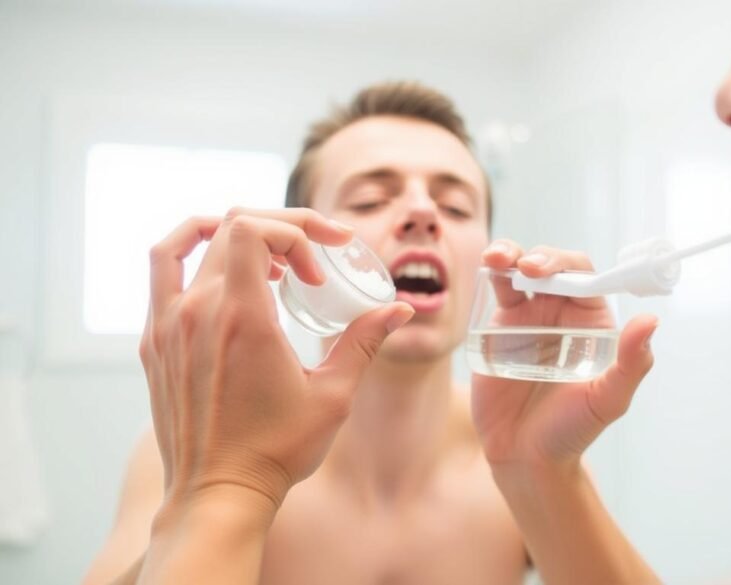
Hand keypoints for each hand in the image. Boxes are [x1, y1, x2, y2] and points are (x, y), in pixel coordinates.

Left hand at [140, 208, 413, 517]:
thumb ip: (364, 342)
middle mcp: (198, 311)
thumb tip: (400, 310)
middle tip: (311, 260)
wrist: (217, 493)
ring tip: (267, 258)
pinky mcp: (154, 342)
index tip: (319, 270)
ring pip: (192, 243)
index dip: (295, 232)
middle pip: (230, 226)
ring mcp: (168, 325)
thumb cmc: (276, 450)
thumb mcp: (333, 394)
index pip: (254, 229)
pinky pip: (164, 274)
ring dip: (232, 233)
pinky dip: (194, 255)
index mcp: (241, 318)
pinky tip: (224, 278)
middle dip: (280, 231)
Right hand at [470, 241, 657, 471]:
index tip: (550, 272)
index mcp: (591, 322)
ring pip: (520, 270)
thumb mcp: (608, 400)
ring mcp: (529, 317)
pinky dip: (493, 274)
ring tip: (499, 258)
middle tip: (526, 267)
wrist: (526, 456)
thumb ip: (632, 363)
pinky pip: (497, 292)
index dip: (567, 266)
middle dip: (539, 257)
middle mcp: (561, 313)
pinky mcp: (499, 327)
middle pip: (551, 267)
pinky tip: (489, 270)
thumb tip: (651, 321)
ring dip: (510, 254)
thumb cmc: (572, 430)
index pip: (584, 277)